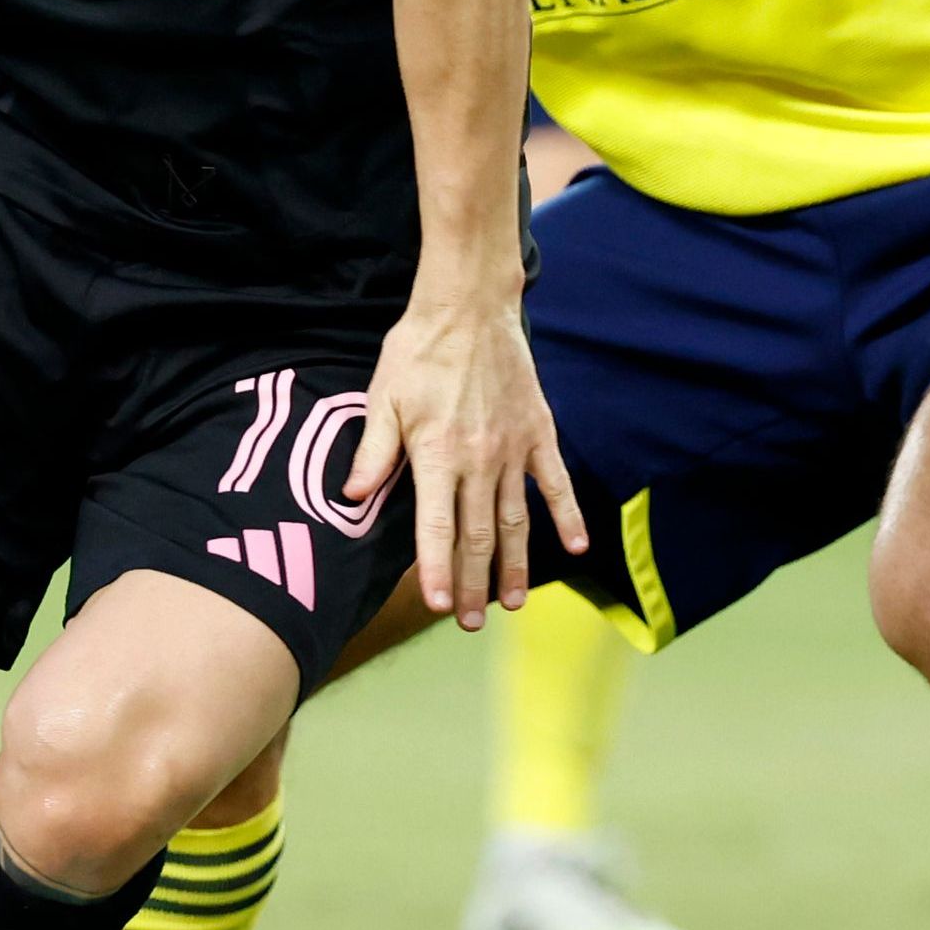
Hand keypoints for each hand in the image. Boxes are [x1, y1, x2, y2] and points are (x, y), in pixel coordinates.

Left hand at [349, 287, 584, 628]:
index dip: (438, 570)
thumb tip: (353, 498)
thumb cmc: (417, 353)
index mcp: (436, 455)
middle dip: (475, 582)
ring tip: (512, 602)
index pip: (436, 527)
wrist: (469, 308)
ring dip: (515, 564)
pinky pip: (557, 483)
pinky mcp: (538, 433)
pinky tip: (576, 547)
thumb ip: (373, 453)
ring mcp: (513, 449)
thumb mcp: (382, 399)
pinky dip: (568, 516)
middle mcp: (478, 460)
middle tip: (472, 621)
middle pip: (478, 535)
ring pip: (516, 519)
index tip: (441, 607)